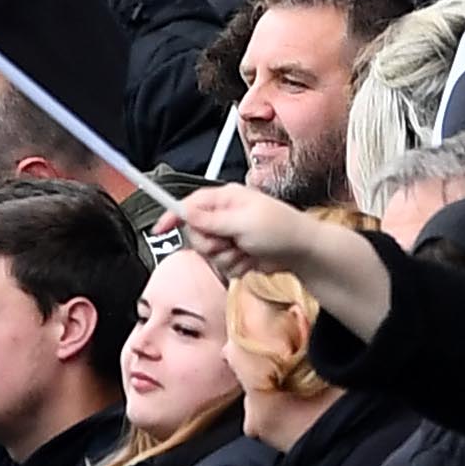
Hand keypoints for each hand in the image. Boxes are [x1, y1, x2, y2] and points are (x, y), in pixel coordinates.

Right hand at [170, 181, 348, 285]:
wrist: (303, 252)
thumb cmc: (281, 229)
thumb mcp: (243, 222)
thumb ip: (212, 220)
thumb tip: (186, 211)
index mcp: (226, 198)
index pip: (190, 204)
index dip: (174, 215)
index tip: (161, 229)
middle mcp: (225, 215)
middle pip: (196, 234)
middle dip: (211, 245)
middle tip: (230, 243)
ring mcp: (230, 235)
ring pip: (208, 253)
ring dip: (227, 258)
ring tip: (246, 251)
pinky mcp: (236, 253)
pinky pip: (221, 265)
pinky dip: (236, 267)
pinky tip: (251, 260)